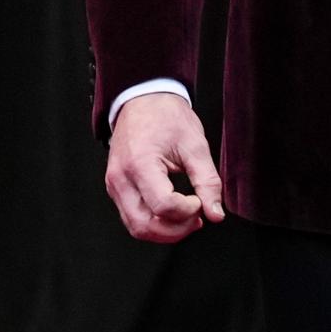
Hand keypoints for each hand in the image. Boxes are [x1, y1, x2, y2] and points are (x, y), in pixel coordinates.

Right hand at [105, 93, 224, 243]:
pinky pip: (132, 218)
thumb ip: (207, 182)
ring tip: (187, 219)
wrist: (143, 100)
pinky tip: (173, 214)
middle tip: (197, 219)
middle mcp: (121, 178)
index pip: (164, 206)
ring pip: (136, 227)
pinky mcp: (116, 188)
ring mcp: (114, 185)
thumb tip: (215, 213)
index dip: (188, 211)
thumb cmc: (166, 117)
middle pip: (144, 225)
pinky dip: (154, 223)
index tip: (200, 201)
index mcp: (139, 164)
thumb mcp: (195, 146)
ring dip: (164, 231)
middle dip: (176, 231)